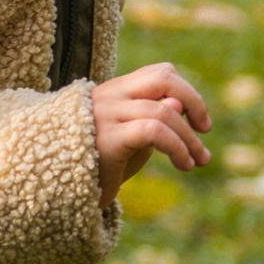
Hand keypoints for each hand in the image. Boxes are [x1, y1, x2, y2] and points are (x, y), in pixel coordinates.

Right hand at [91, 60, 210, 196]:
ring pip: (164, 110)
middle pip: (163, 78)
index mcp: (115, 93)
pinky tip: (184, 164)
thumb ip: (156, 121)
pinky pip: (154, 131)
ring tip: (198, 160)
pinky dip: (178, 147)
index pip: (158, 73)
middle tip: (205, 130)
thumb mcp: (133, 141)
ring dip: (190, 138)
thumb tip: (180, 104)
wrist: (58, 190)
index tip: (198, 122)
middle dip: (195, 101)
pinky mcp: (108, 138)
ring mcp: (106, 115)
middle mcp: (109, 96)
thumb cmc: (99, 167)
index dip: (186, 91)